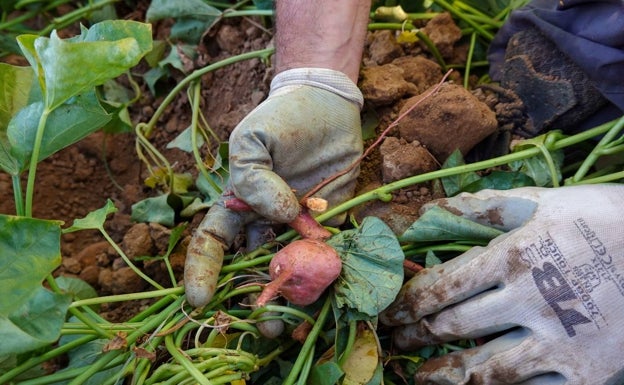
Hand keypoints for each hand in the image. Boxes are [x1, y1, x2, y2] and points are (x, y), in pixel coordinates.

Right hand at [184, 68, 363, 306]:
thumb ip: (253, 179)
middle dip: (253, 300)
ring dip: (290, 299)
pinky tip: (328, 295)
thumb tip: (279, 215)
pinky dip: (328, 278)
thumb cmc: (282, 118)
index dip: (203, 272)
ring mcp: (299, 228)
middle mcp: (265, 224)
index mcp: (238, 206)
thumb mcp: (253, 140)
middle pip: (253, 269)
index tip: (200, 299)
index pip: (213, 244)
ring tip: (291, 323)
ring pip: (290, 271)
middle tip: (262, 324)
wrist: (328, 104)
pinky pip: (328, 256)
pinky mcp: (332, 225)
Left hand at [380, 185, 623, 383]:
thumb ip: (488, 207)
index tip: (390, 313)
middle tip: (396, 342)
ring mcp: (559, 342)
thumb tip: (435, 207)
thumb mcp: (545, 203)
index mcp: (513, 258)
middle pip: (454, 327)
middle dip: (416, 337)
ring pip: (484, 369)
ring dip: (444, 375)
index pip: (442, 287)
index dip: (408, 304)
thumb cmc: (605, 221)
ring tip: (421, 377)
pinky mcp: (587, 373)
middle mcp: (529, 302)